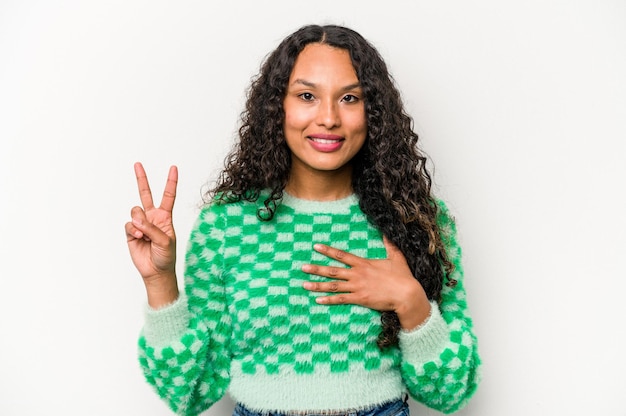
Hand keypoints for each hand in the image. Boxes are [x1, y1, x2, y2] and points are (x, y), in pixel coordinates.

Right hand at [125, 162, 178, 307]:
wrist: (156, 271)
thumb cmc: (166, 256)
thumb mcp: (165, 241)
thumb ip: (151, 228)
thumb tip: (136, 218)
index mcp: (165, 217)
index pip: (168, 196)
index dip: (171, 182)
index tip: (174, 167)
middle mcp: (152, 217)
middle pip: (146, 194)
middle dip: (142, 179)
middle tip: (137, 164)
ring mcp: (141, 224)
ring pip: (135, 211)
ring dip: (138, 221)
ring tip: (143, 234)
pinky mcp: (131, 232)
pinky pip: (128, 225)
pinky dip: (133, 230)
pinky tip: (138, 238)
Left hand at [301, 237, 431, 329]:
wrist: (406, 294)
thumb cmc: (402, 276)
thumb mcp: (396, 257)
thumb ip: (389, 244)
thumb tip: (387, 232)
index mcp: (363, 263)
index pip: (341, 255)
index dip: (328, 251)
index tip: (316, 246)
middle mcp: (357, 274)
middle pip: (332, 270)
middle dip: (316, 268)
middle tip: (302, 267)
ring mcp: (357, 287)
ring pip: (333, 286)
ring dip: (318, 285)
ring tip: (304, 284)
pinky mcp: (360, 299)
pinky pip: (341, 300)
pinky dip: (328, 300)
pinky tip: (317, 301)